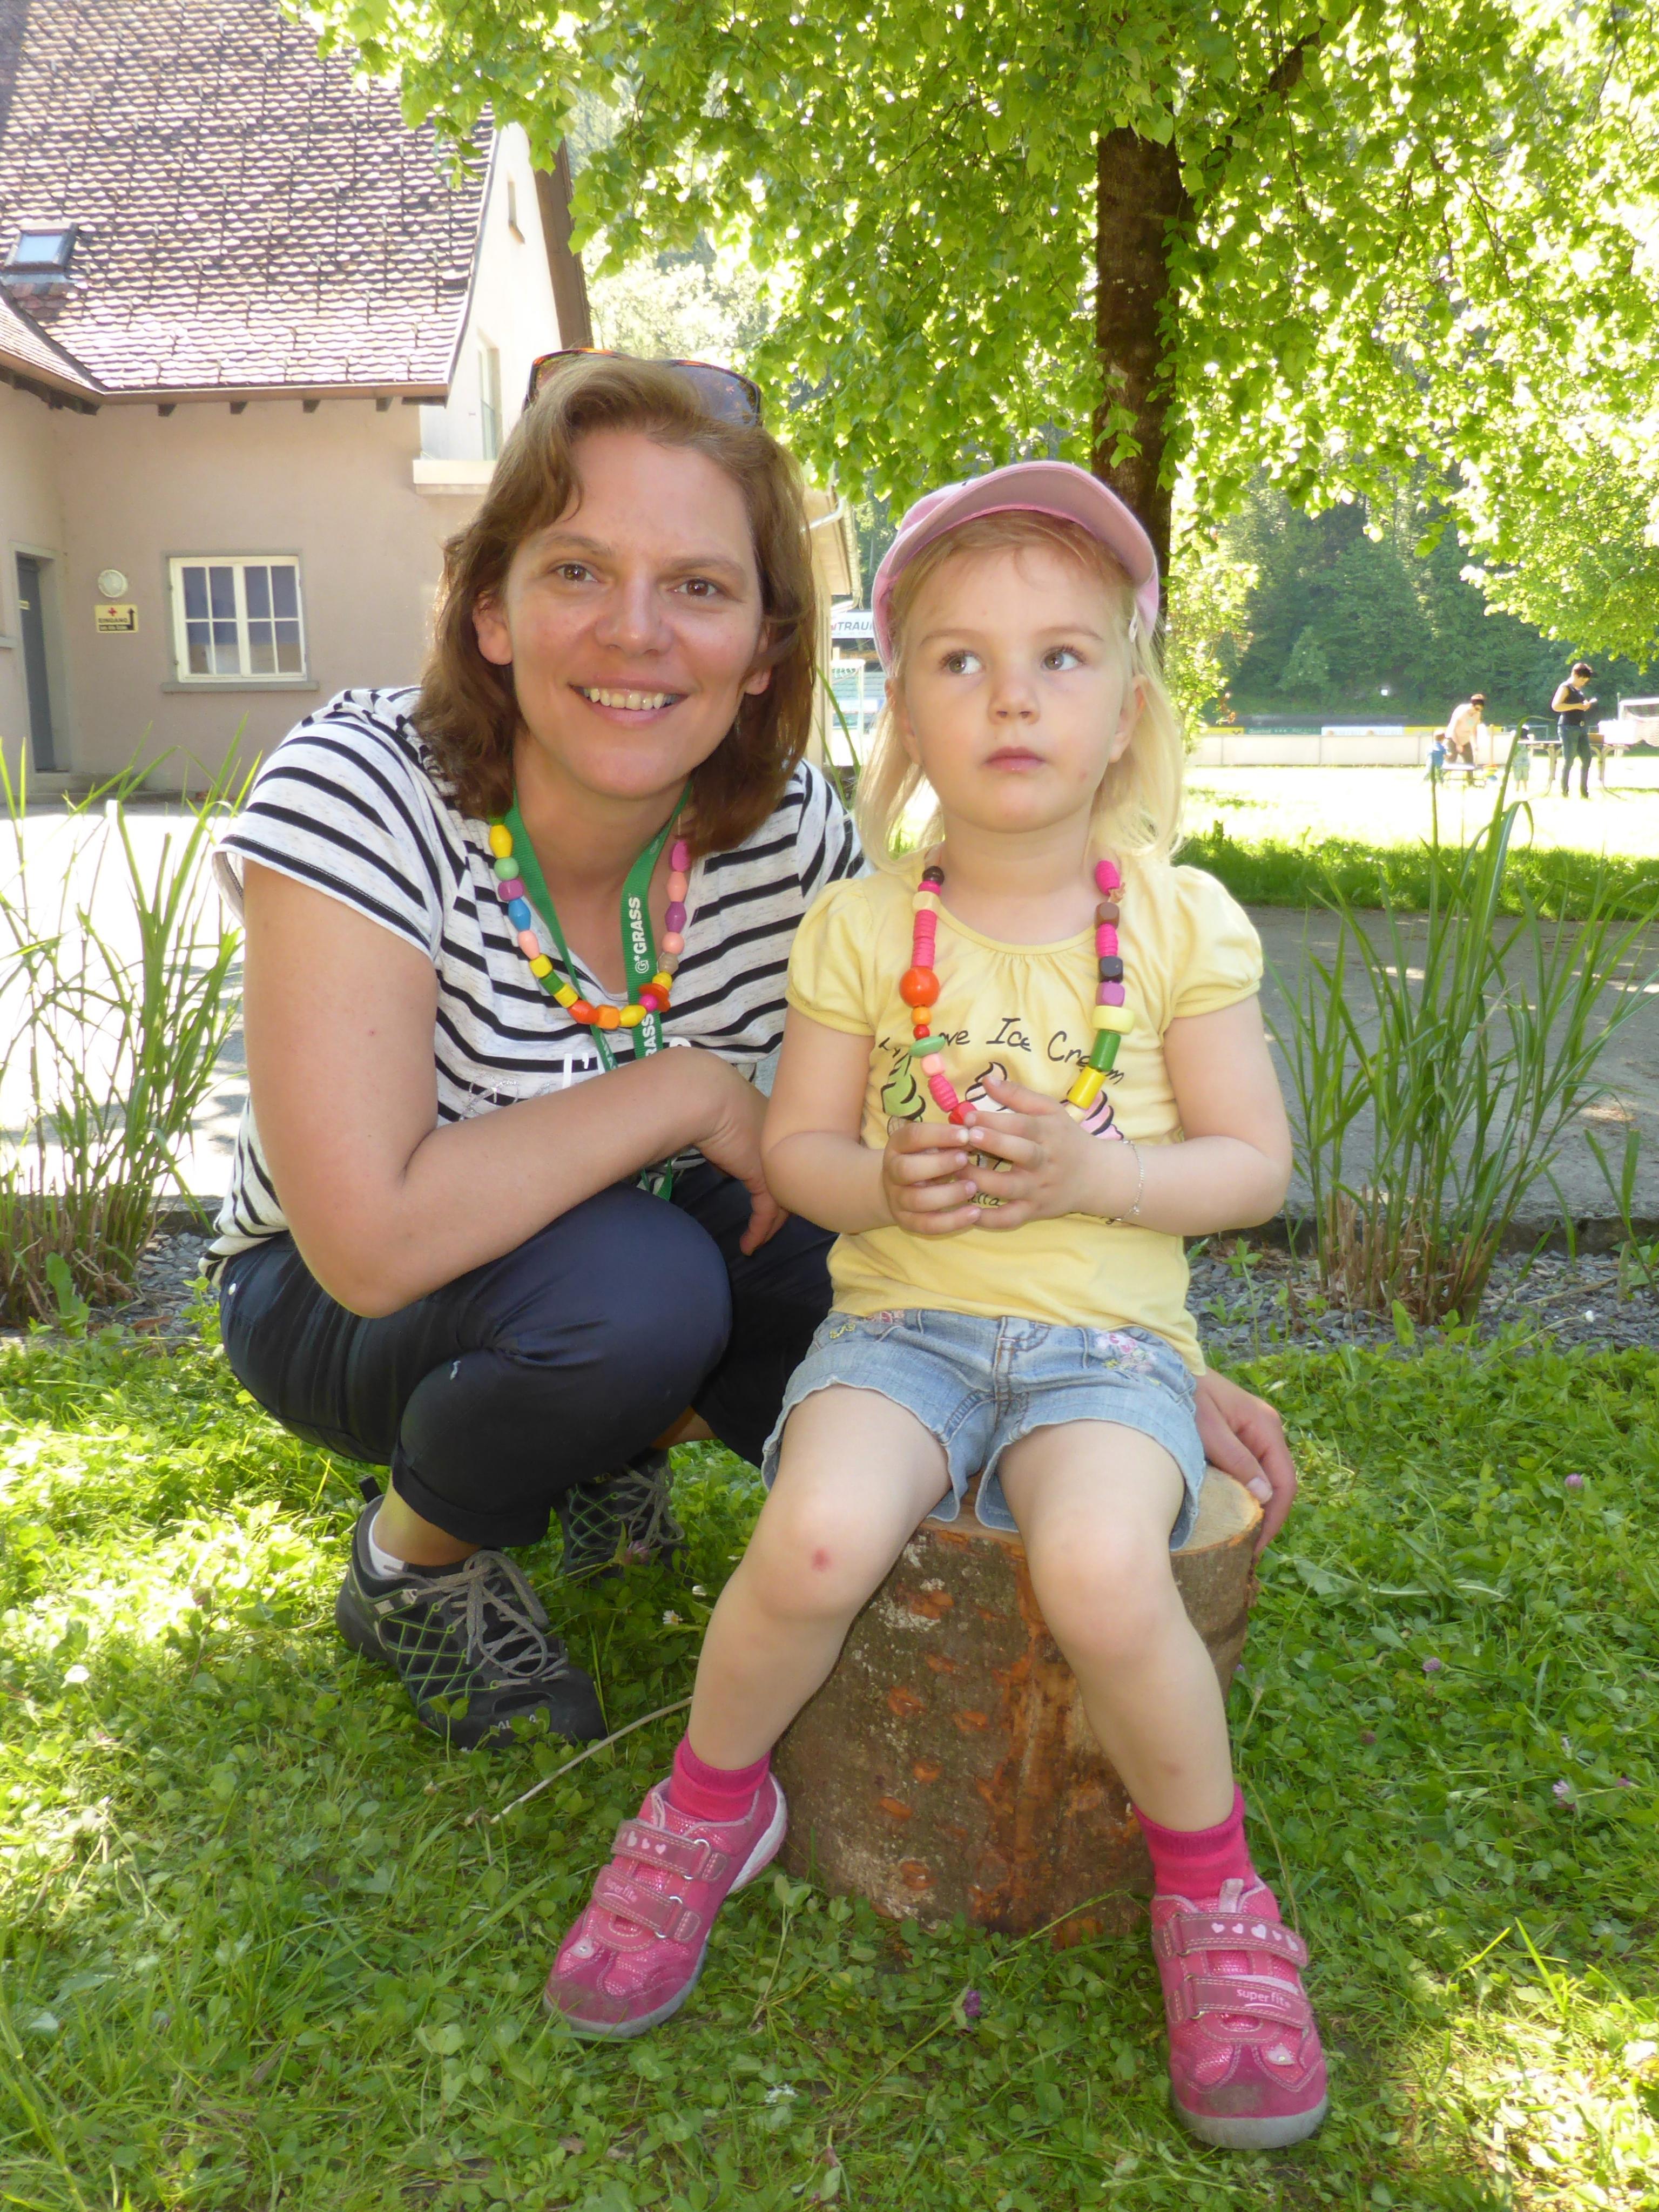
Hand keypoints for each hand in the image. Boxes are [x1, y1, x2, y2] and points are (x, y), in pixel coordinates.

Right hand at [688, 1054, 787, 1253]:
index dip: (779, 1179)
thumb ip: (729, 1145)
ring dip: (770, 1225)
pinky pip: (767, 1212)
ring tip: (757, 1243)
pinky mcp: (766, 1177)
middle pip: (790, 1180)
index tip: (765, 1196)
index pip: (784, 1158)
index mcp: (774, 1123)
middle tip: (767, 1228)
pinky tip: (748, 1245)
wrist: (703, 1095)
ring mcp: (777, 1159)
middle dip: (781, 1207)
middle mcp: (782, 1142)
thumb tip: (725, 1166)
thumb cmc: (704, 1100)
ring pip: (784, 1200)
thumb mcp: (721, 1123)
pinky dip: (758, 1231)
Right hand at [880, 1116, 982, 1236]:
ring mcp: (897, 1199)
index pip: (913, 1136)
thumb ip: (953, 1140)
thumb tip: (978, 1136)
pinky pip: (928, 1225)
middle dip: (939, 1164)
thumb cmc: (926, 1158)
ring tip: (972, 1188)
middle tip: (965, 1160)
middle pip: (907, 1169)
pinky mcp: (907, 1221)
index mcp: (898, 1146)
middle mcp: (892, 1172)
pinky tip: (975, 1213)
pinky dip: (952, 1221)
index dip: (939, 1135)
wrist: (901, 1187)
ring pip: (918, 1200)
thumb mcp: (934, 1144)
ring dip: (948, 1194)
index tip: (965, 1134)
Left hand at [954, 1075, 1132, 1229]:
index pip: (1022, 1125)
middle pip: (1021, 1153)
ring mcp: (1039, 1189)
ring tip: (955, 1170)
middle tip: (965, 1137)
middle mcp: (1045, 1162)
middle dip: (993, 1144)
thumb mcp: (1050, 1111)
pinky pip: (1010, 1219)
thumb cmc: (1065, 1138)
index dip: (995, 1120)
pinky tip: (967, 1212)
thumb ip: (1018, 1095)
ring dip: (981, 1180)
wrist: (1096, 1176)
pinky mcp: (1034, 1211)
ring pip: (1009, 1188)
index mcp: (1048, 1134)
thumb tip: (987, 1079)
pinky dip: (989, 1220)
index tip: (968, 1116)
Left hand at [1192, 1368, 1296, 1554]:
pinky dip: (1241, 1493)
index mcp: (1265, 1427)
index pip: (1284, 1481)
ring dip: (1253, 1507)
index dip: (1274, 1517)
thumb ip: (1236, 1460)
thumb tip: (1263, 1496)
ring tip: (1237, 1537)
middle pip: (1276, 1483)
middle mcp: (1265, 1429)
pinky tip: (1227, 1511)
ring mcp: (1251, 1432)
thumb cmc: (1183, 1395)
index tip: (1256, 1546)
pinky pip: (1247, 1470)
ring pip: (1262, 1479)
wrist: (1162, 1368)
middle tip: (1244, 1549)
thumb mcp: (1208, 1430)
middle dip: (1265, 1517)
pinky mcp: (1235, 1436)